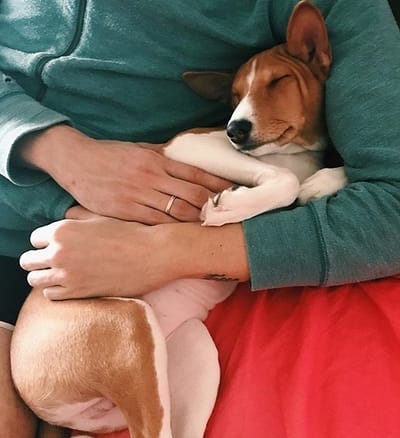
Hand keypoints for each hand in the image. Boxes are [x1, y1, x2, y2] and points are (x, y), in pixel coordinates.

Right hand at [18, 126, 230, 223]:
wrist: (75, 159)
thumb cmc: (110, 155)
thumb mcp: (140, 150)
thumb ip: (163, 158)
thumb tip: (187, 164)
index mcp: (158, 160)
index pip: (197, 173)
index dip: (218, 185)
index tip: (234, 193)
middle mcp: (152, 176)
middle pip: (193, 194)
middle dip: (213, 207)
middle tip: (227, 216)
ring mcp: (140, 194)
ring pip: (178, 211)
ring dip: (197, 221)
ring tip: (212, 228)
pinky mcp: (126, 210)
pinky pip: (155, 222)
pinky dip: (173, 229)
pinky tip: (183, 236)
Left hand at [19, 216, 247, 299]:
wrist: (155, 254)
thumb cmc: (132, 232)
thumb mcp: (102, 216)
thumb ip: (78, 216)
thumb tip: (67, 216)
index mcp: (62, 229)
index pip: (35, 239)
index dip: (46, 243)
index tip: (58, 247)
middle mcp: (60, 252)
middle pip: (28, 260)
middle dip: (40, 260)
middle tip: (56, 262)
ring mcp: (68, 274)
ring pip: (35, 280)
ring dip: (45, 277)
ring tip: (61, 275)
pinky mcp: (79, 293)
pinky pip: (51, 296)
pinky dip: (57, 291)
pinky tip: (71, 286)